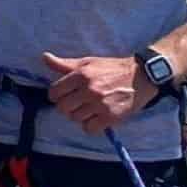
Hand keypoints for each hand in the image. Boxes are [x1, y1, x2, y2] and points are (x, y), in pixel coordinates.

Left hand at [41, 52, 156, 134]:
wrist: (142, 76)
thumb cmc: (112, 69)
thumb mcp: (88, 63)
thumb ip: (64, 64)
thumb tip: (45, 57)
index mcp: (81, 75)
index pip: (54, 92)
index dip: (57, 95)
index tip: (65, 95)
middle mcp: (89, 89)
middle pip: (63, 108)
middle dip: (67, 107)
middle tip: (78, 103)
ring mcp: (100, 104)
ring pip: (75, 119)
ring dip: (80, 116)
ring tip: (90, 108)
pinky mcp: (111, 116)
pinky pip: (89, 129)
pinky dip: (91, 126)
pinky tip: (97, 117)